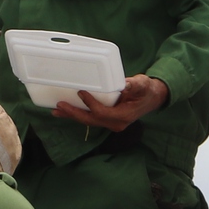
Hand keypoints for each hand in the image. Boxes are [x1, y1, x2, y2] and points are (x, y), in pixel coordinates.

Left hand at [54, 73, 168, 130]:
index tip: (81, 92)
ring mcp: (111, 123)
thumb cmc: (147, 90)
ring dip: (73, 116)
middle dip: (74, 114)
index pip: (102, 113)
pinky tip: (67, 110)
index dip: (90, 104)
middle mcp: (116, 123)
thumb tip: (125, 85)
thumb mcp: (142, 85)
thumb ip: (134, 86)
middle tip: (59, 106)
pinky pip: (91, 118)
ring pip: (89, 121)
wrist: (153, 98)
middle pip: (91, 120)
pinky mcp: (108, 119)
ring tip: (56, 111)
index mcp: (123, 116)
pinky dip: (79, 114)